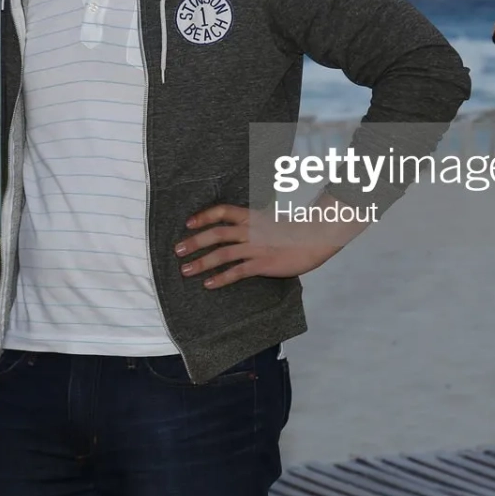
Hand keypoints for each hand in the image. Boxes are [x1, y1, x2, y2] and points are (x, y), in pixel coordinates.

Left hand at [174, 204, 348, 287]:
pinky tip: (209, 284)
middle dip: (195, 242)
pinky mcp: (263, 264)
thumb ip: (255, 224)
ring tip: (186, 270)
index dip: (204, 216)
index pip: (223, 211)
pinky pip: (238, 271)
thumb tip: (241, 229)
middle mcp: (251, 230)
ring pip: (223, 253)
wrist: (317, 237)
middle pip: (217, 233)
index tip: (188, 223)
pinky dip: (221, 277)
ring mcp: (256, 247)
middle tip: (178, 250)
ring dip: (202, 262)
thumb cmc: (296, 230)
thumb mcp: (272, 220)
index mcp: (252, 216)